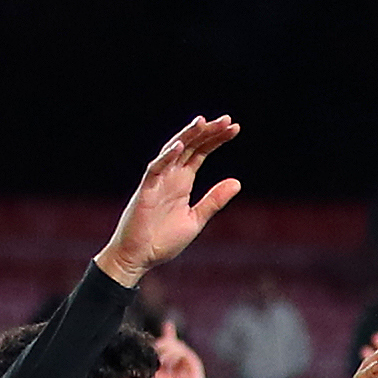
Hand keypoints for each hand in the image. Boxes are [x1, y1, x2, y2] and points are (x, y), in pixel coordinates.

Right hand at [98, 115, 243, 284]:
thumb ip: (214, 200)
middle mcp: (170, 176)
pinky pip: (155, 169)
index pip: (200, 153)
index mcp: (183, 181)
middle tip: (227, 119)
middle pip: (190, 146)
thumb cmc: (163, 240)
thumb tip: (237, 182)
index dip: (216, 139)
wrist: (139, 257)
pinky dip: (166, 157)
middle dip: (208, 132)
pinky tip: (180, 146)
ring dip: (188, 136)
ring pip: (172, 151)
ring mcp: (157, 181)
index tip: (235, 128)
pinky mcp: (145, 191)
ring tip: (204, 122)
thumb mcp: (196, 219)